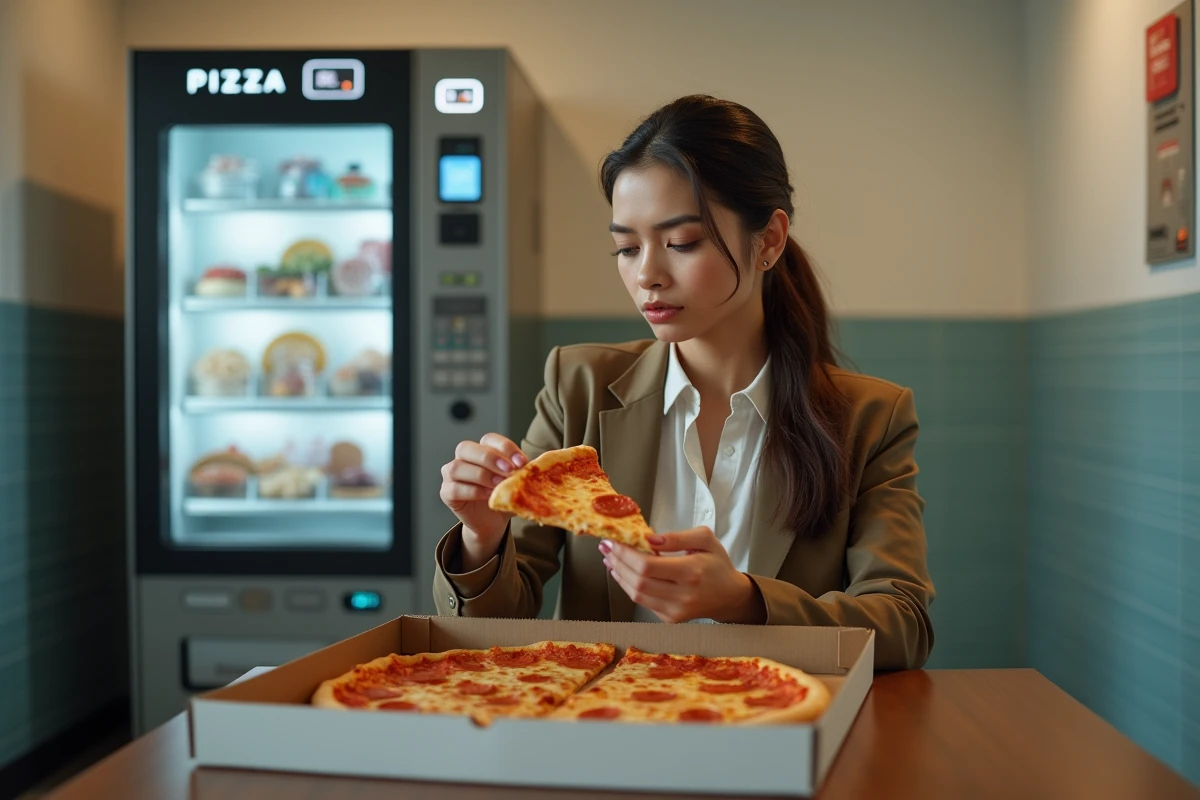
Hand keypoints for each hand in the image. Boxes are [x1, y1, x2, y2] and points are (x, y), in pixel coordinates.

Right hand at [439, 433, 525, 568]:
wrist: (494, 521)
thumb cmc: (505, 496)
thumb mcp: (517, 482)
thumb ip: (522, 472)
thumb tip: (536, 466)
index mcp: (481, 449)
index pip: (488, 439)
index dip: (505, 447)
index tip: (522, 462)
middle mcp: (463, 459)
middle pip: (466, 448)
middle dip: (489, 457)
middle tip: (508, 470)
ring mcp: (451, 476)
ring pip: (457, 467)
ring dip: (481, 475)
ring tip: (499, 485)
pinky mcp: (447, 493)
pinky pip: (454, 488)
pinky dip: (472, 491)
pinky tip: (488, 495)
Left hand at [601, 527, 765, 623]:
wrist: (729, 596)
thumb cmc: (717, 564)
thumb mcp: (705, 540)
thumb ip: (678, 537)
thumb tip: (650, 539)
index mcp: (691, 572)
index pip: (647, 566)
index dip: (625, 554)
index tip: (612, 541)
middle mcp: (683, 595)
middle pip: (638, 581)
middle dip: (617, 562)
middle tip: (606, 547)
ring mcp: (675, 611)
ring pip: (636, 594)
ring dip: (619, 575)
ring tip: (610, 559)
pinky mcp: (670, 619)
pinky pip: (643, 602)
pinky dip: (629, 586)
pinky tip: (624, 573)